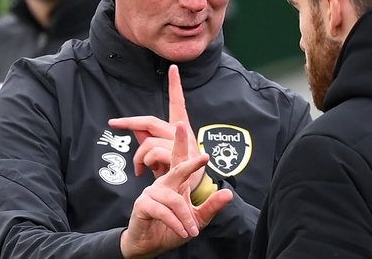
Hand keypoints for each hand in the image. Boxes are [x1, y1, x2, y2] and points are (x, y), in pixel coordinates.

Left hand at [109, 65, 204, 189]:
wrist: (191, 195)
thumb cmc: (177, 174)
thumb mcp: (161, 156)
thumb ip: (149, 141)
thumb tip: (136, 131)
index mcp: (180, 130)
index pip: (178, 103)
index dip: (176, 85)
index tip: (173, 69)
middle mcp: (183, 133)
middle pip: (150, 121)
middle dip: (130, 122)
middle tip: (115, 124)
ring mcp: (182, 145)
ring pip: (148, 142)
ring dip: (140, 157)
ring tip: (142, 169)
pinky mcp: (180, 158)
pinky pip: (154, 153)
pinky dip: (147, 163)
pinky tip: (150, 172)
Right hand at [120, 121, 232, 258]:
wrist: (150, 246)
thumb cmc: (171, 229)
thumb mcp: (196, 220)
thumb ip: (211, 206)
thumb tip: (229, 193)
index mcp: (176, 183)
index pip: (180, 160)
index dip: (182, 143)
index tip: (182, 125)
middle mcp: (164, 184)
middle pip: (177, 168)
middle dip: (190, 161)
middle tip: (203, 156)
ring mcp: (152, 193)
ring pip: (174, 199)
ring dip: (185, 217)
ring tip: (191, 231)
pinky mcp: (143, 205)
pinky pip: (163, 211)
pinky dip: (175, 223)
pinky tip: (181, 231)